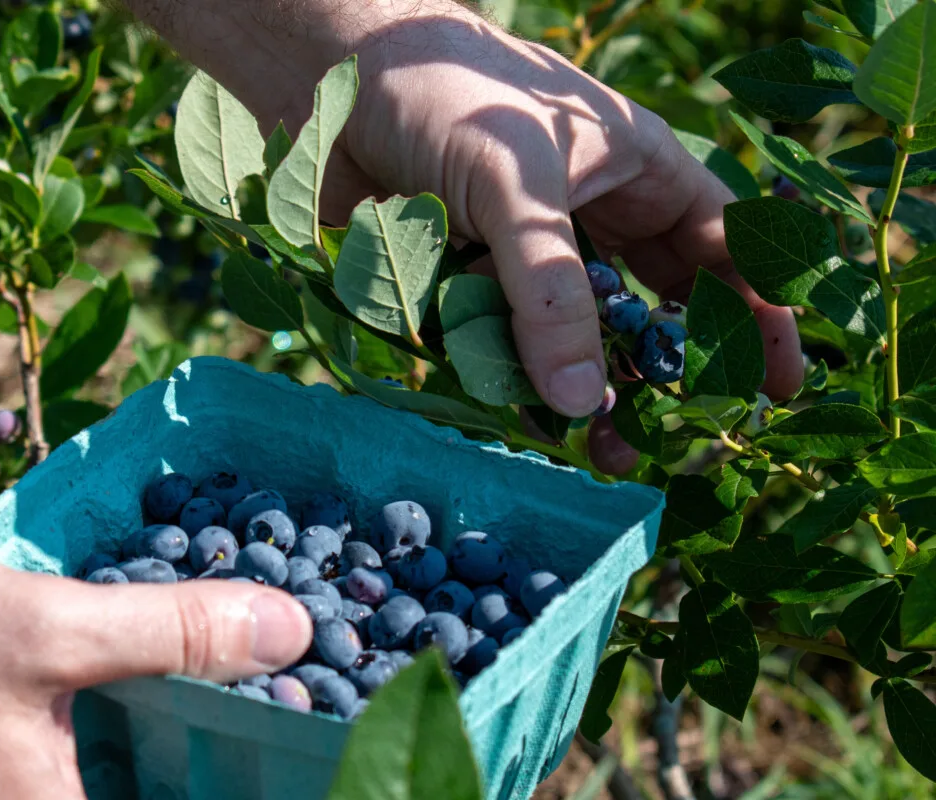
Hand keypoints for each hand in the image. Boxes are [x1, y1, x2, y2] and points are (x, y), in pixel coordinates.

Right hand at [0, 553, 309, 798]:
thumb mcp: (47, 629)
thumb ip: (172, 634)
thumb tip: (291, 630)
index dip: (270, 780)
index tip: (324, 747)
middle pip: (175, 794)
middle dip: (230, 757)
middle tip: (291, 707)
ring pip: (142, 785)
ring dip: (191, 748)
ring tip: (248, 692)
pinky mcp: (12, 794)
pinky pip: (104, 777)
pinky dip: (143, 740)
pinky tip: (165, 693)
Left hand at [301, 16, 802, 466]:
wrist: (327, 72)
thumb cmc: (444, 92)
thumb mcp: (516, 181)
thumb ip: (549, 287)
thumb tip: (584, 399)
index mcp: (634, 170)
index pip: (720, 249)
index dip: (758, 315)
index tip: (779, 388)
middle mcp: (589, 217)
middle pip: (649, 309)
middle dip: (665, 375)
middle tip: (677, 443)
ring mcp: (524, 254)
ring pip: (574, 337)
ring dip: (589, 393)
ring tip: (600, 451)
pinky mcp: (463, 282)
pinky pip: (502, 344)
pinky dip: (513, 381)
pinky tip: (524, 420)